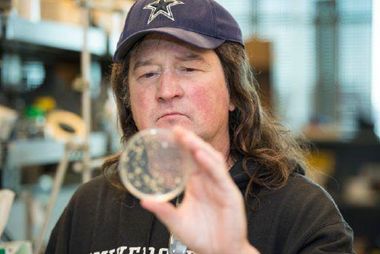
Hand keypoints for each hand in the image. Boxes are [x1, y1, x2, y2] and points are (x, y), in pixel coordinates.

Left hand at [140, 126, 258, 253]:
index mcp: (196, 184)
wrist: (219, 253)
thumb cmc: (200, 237)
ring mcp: (220, 185)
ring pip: (211, 160)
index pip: (189, 159)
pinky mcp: (230, 193)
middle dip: (189, 140)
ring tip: (186, 137)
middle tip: (176, 129)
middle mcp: (208, 181)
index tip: (169, 133)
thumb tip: (143, 201)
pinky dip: (210, 163)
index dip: (181, 145)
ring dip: (199, 147)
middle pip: (200, 154)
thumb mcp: (176, 222)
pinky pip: (220, 175)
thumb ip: (163, 210)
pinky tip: (200, 155)